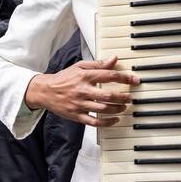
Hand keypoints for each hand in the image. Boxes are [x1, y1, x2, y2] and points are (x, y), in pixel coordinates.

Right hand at [24, 56, 139, 126]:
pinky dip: (107, 122)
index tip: (134, 80)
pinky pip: (94, 122)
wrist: (45, 91)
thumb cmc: (64, 78)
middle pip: (108, 95)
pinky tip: (115, 119)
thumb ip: (98, 64)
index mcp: (85, 77)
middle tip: (130, 97)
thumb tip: (114, 59)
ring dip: (117, 109)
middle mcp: (83, 91)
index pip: (109, 76)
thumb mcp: (80, 67)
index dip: (125, 77)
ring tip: (124, 107)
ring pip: (103, 109)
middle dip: (123, 97)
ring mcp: (80, 104)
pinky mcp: (77, 116)